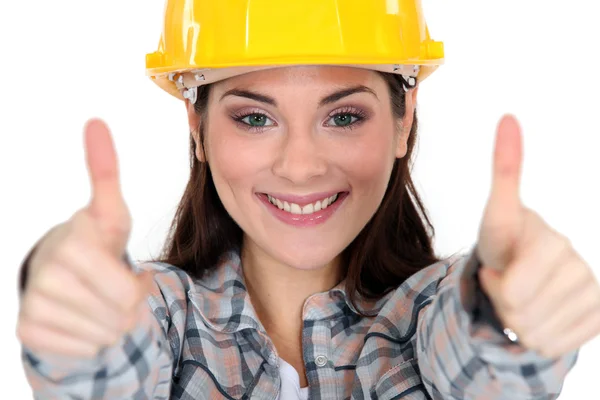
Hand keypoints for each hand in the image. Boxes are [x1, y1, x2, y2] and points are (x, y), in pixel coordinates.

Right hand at [16, 119, 152, 357]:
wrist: (60, 275)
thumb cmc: (94, 244)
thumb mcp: (110, 213)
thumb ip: (106, 172)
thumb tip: (96, 122)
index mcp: (74, 242)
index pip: (129, 293)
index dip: (137, 289)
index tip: (121, 270)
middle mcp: (47, 272)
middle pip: (120, 317)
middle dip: (126, 308)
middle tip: (111, 289)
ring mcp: (33, 303)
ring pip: (104, 337)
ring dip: (111, 325)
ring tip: (96, 302)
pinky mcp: (26, 329)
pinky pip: (83, 350)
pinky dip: (91, 341)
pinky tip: (79, 318)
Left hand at [476, 114, 599, 357]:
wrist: (526, 265)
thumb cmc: (506, 240)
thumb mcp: (496, 213)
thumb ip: (506, 169)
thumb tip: (508, 117)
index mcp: (550, 241)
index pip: (510, 290)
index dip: (493, 284)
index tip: (499, 264)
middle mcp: (578, 265)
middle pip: (518, 317)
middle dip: (501, 303)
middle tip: (506, 280)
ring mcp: (592, 292)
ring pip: (534, 337)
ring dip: (516, 321)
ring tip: (521, 293)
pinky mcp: (598, 316)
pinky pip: (554, 347)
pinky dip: (538, 336)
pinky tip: (541, 310)